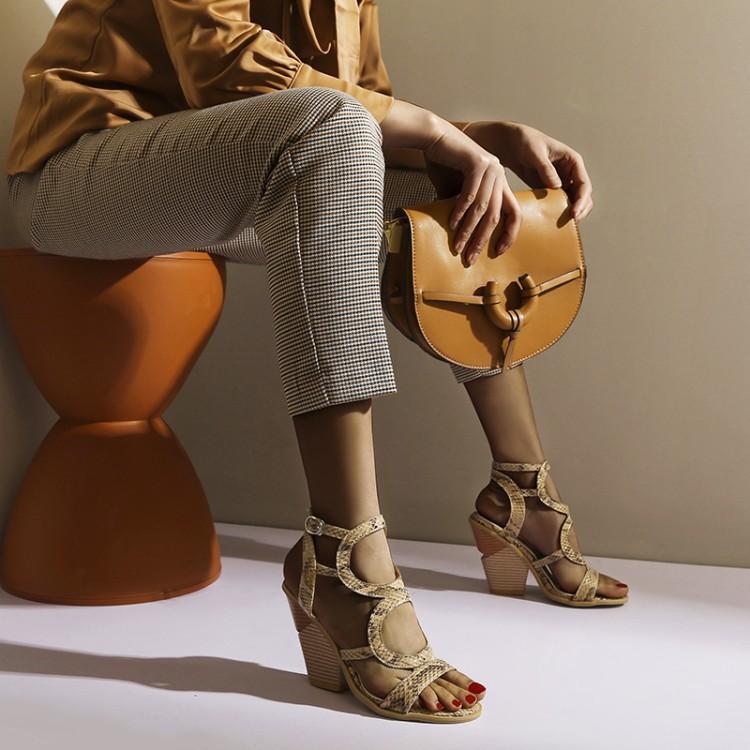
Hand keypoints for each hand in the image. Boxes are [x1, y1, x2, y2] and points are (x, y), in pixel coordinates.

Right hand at [423, 122, 521, 264]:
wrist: (433, 137)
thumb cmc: (443, 163)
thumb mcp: (455, 191)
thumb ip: (462, 210)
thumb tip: (459, 235)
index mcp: (499, 183)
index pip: (513, 212)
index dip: (509, 234)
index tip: (500, 252)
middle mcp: (499, 175)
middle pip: (496, 215)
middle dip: (482, 239)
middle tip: (471, 258)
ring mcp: (491, 168)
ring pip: (482, 208)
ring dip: (469, 230)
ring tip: (458, 246)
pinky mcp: (478, 162)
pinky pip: (470, 195)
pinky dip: (460, 212)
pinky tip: (452, 225)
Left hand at [462, 121, 593, 220]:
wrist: (512, 144)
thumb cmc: (525, 142)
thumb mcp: (535, 153)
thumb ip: (546, 169)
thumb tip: (557, 186)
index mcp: (573, 161)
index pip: (583, 184)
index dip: (582, 200)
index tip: (573, 213)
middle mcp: (571, 173)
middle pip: (583, 196)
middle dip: (580, 209)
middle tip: (570, 223)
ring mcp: (562, 182)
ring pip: (573, 202)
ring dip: (570, 213)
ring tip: (561, 224)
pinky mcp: (551, 190)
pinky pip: (559, 203)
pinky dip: (558, 212)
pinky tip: (550, 221)